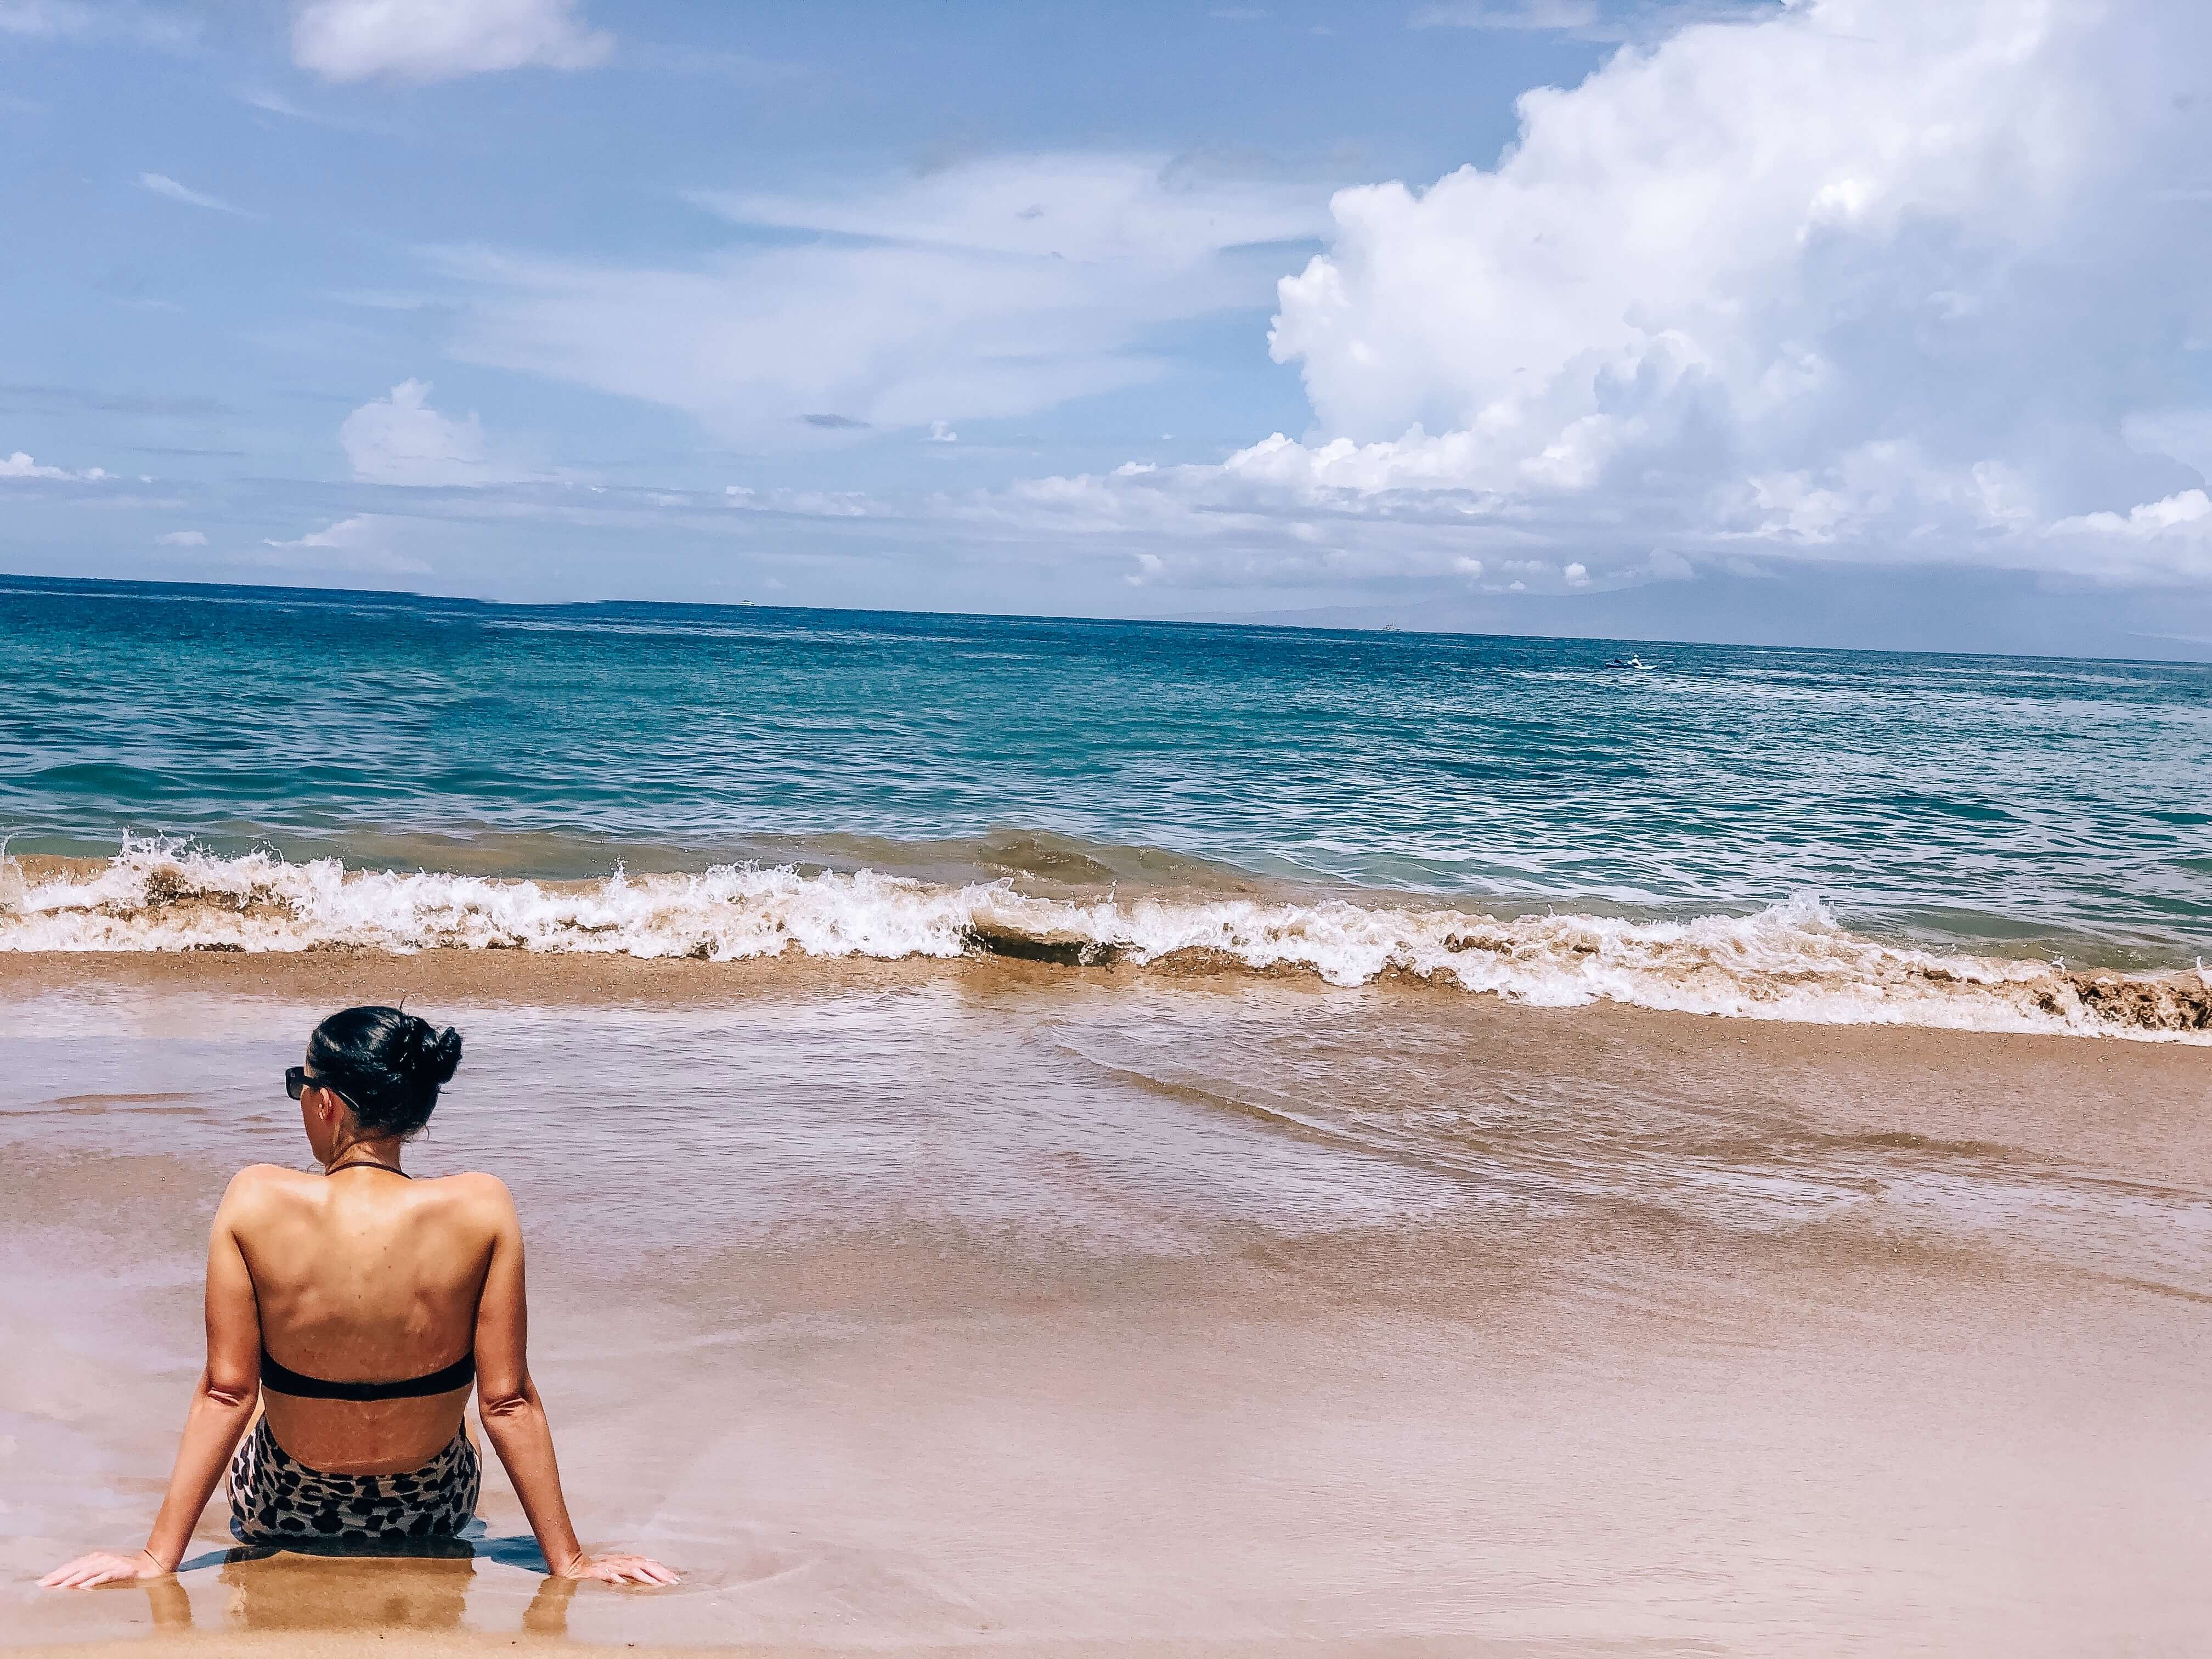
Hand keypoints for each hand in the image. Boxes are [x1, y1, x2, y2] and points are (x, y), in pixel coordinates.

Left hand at [39, 1549, 169, 1589]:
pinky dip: (93, 1581)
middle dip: (59, 1576)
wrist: (149, 1567)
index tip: (42, 1581)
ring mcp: (111, 1564)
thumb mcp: (103, 1574)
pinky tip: (84, 1586)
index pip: (72, 1566)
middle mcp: (101, 1559)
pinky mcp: (121, 1570)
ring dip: (73, 1578)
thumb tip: (68, 1585)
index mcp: (96, 1558)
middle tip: (44, 1584)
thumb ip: (87, 1577)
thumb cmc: (124, 1572)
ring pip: (88, 1571)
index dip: (57, 1573)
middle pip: (77, 1567)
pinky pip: (105, 1576)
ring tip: (60, 1586)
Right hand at [556, 1552, 678, 1586]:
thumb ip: (632, 1574)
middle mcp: (622, 1561)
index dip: (662, 1570)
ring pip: (633, 1568)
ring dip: (646, 1575)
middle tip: (673, 1580)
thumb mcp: (618, 1572)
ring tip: (657, 1582)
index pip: (648, 1563)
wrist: (577, 1567)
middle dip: (660, 1572)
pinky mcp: (601, 1571)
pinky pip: (613, 1574)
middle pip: (645, 1564)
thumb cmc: (599, 1571)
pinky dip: (620, 1577)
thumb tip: (650, 1580)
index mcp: (628, 1561)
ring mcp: (612, 1565)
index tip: (675, 1578)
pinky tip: (627, 1583)